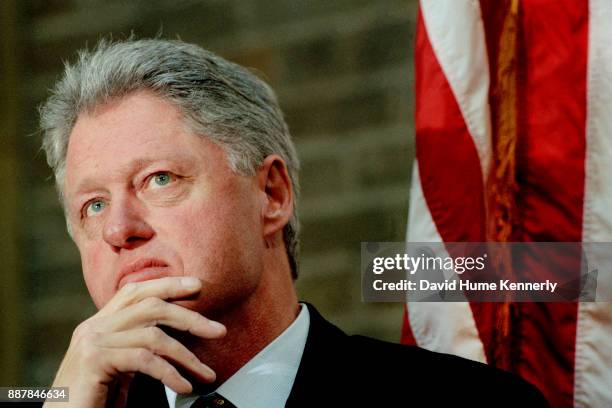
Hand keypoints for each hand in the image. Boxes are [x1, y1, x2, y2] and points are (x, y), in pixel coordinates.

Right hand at [43, 277, 225, 407]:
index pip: (136, 291)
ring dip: (187, 356)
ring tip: (206, 374)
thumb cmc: (92, 401)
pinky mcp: (94, 360)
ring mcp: (92, 341)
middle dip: (190, 317)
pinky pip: (144, 358)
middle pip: (150, 306)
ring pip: (153, 334)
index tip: (198, 286)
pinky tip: (183, 387)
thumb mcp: (119, 369)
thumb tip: (175, 343)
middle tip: (219, 331)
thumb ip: (138, 350)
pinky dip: (170, 373)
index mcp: (100, 324)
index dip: (168, 285)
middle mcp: (94, 327)